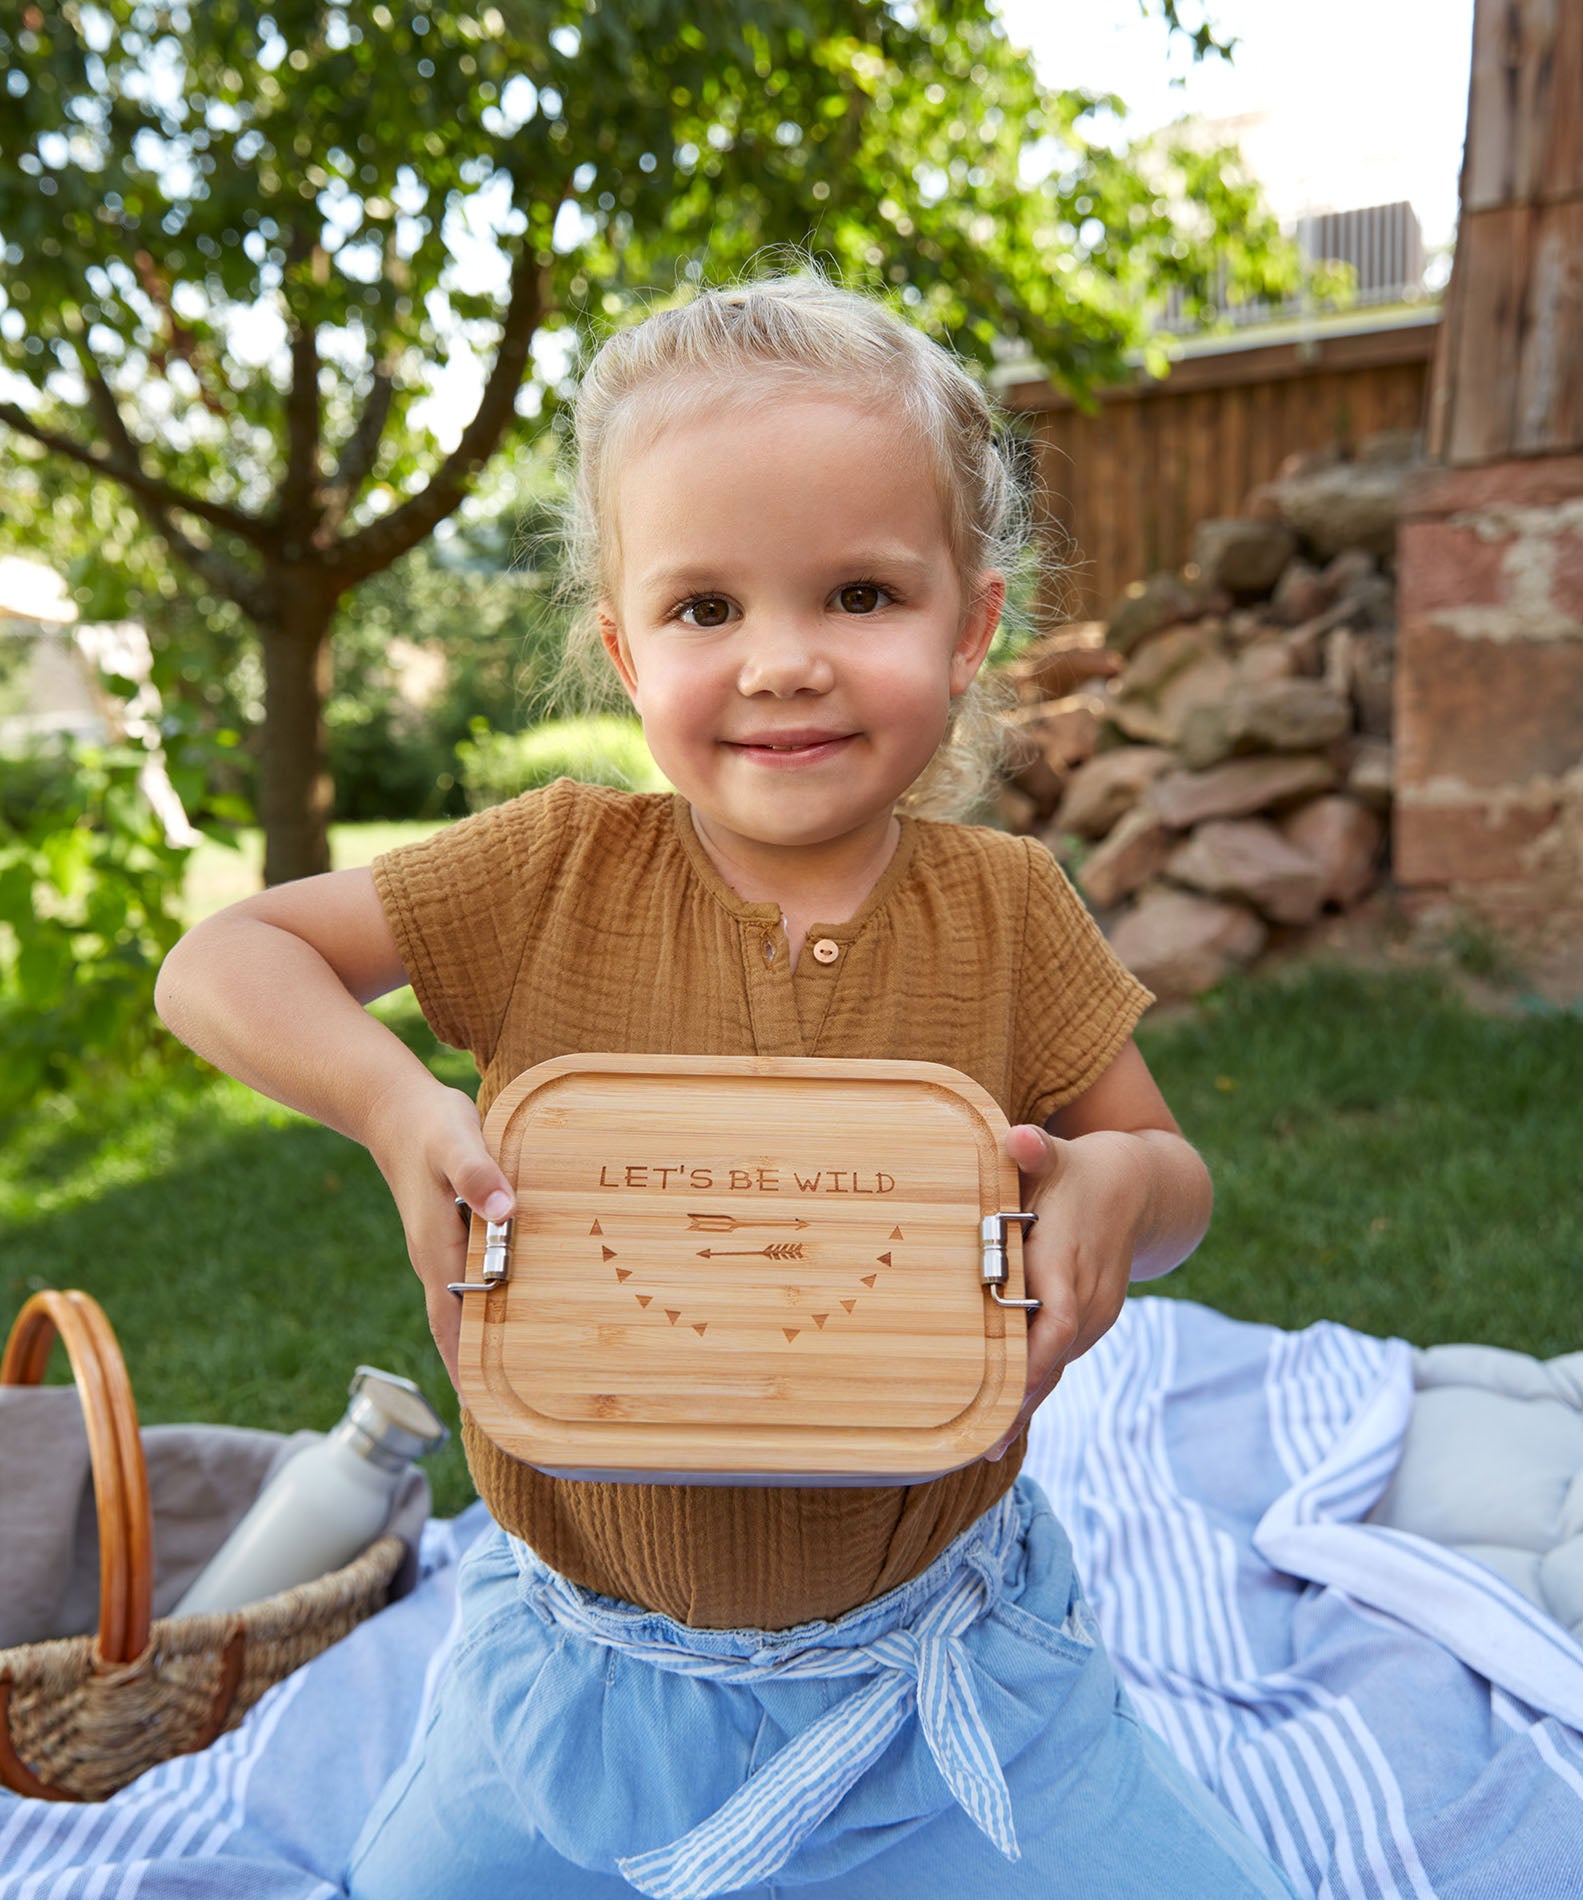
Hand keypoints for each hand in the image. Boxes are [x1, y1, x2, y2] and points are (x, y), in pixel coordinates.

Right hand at [366, 1082, 513, 1389]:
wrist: (394, 1110)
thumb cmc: (431, 1125)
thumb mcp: (457, 1140)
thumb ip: (479, 1173)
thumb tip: (504, 1211)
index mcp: (437, 1251)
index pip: (453, 1326)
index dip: (468, 1369)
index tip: (489, 1414)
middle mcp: (435, 1262)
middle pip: (455, 1333)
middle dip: (476, 1376)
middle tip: (510, 1420)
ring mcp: (438, 1254)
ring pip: (461, 1314)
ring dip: (481, 1348)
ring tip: (513, 1388)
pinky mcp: (448, 1238)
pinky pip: (467, 1289)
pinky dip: (484, 1313)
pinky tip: (508, 1321)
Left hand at [984, 1124, 1141, 1460]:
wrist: (1143, 1188)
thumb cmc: (1083, 1172)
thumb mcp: (1062, 1157)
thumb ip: (1036, 1152)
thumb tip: (1019, 1139)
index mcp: (1072, 1262)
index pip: (1055, 1322)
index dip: (1032, 1361)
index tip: (1004, 1396)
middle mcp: (1088, 1298)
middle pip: (1053, 1359)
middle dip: (1022, 1401)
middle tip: (984, 1443)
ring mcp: (1093, 1314)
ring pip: (1056, 1366)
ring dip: (1027, 1403)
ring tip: (985, 1444)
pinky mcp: (1088, 1322)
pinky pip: (1058, 1360)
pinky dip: (1034, 1389)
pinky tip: (1005, 1425)